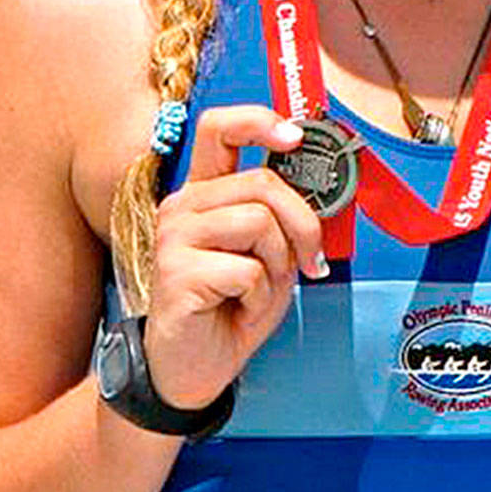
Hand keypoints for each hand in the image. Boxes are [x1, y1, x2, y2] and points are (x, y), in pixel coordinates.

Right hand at [142, 105, 324, 410]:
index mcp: (204, 193)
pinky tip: (239, 309)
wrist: (194, 370)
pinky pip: (248, 269)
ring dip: (278, 264)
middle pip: (262, 183)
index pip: (219, 129)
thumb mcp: (270, 254)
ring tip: (259, 290)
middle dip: (302, 224)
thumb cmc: (233, 307)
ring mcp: (173, 236)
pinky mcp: (175, 272)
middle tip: (310, 260)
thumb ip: (281, 217)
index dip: (258, 121)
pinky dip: (260, 296)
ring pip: (259, 222)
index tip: (294, 136)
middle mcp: (183, 205)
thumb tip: (317, 189)